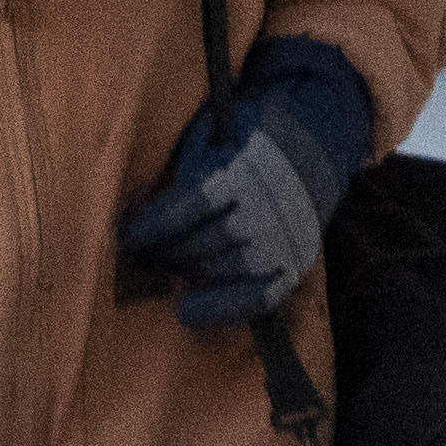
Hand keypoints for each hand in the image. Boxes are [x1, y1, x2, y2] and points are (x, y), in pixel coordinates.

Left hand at [115, 36, 368, 332]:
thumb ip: (186, 167)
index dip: (153, 225)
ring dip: (186, 271)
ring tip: (165, 264)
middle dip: (165, 250)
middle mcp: (270, 209)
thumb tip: (138, 209)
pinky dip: (220, 309)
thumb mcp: (216, 133)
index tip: (127, 234)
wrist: (317, 142)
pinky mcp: (296, 263)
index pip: (192, 206)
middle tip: (143, 250)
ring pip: (222, 271)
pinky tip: (189, 311)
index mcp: (248, 169)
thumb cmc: (250, 135)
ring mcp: (286, 240)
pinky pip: (257, 299)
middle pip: (202, 244)